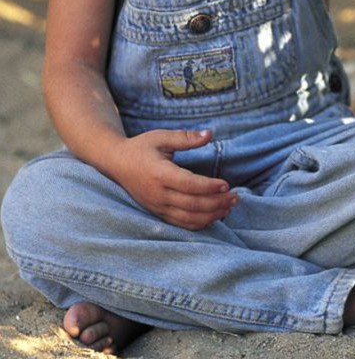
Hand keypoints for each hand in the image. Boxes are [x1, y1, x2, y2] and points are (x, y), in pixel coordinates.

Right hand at [110, 129, 237, 229]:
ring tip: (229, 207)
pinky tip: (215, 216)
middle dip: (217, 203)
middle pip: (192, 204)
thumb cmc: (141, 148)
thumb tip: (210, 134)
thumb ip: (186, 137)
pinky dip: (199, 223)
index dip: (209, 187)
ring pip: (188, 218)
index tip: (227, 184)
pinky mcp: (158, 213)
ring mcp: (157, 206)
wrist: (115, 163)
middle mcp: (158, 194)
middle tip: (236, 197)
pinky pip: (181, 223)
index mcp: (159, 174)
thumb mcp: (162, 137)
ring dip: (211, 215)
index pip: (188, 184)